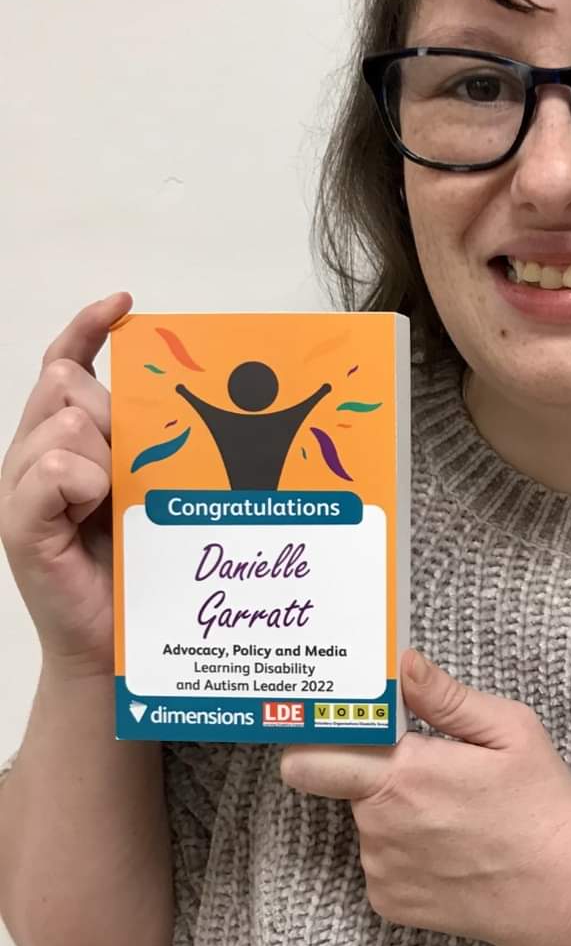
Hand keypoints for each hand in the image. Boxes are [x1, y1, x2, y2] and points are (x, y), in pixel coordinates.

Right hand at [0, 292, 132, 677]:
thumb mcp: (154, 486)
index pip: (66, 363)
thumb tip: (175, 393)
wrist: (119, 642)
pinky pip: (50, 468)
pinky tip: (94, 507)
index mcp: (69, 439)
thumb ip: (148, 441)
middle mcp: (37, 454)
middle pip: (68, 384)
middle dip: (112, 411)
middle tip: (135, 470)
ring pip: (64, 420)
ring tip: (116, 503)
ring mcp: (22, 488)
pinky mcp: (19, 525)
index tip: (124, 303)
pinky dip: (81, 482)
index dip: (87, 328)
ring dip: (106, 454)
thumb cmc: (143, 562)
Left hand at [279, 649, 570, 945]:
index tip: (345, 721)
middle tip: (420, 762)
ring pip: (364, 820)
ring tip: (450, 807)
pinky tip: (449, 843)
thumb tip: (403, 663)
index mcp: (404, 775)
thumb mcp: (510, 731)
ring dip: (391, 807)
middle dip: (368, 765)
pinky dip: (403, 848)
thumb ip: (446, 696)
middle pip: (341, 781)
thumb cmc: (541, 805)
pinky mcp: (389, 902)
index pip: (310, 758)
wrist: (563, 894)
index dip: (323, 736)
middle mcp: (379, 826)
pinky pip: (379, 859)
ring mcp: (381, 870)